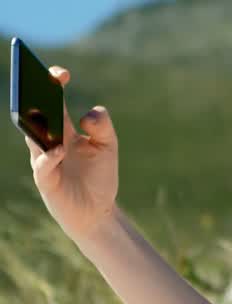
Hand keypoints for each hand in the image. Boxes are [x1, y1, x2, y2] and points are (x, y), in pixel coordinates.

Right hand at [26, 65, 119, 240]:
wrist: (97, 211)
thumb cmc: (99, 177)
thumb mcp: (108, 147)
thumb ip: (103, 127)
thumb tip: (88, 115)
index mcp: (62, 128)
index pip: (52, 100)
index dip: (53, 84)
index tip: (62, 73)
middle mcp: (48, 140)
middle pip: (35, 113)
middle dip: (34, 96)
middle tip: (39, 80)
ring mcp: (43, 159)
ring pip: (33, 137)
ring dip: (38, 124)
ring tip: (44, 108)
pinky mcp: (46, 180)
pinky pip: (42, 165)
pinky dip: (50, 156)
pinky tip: (60, 150)